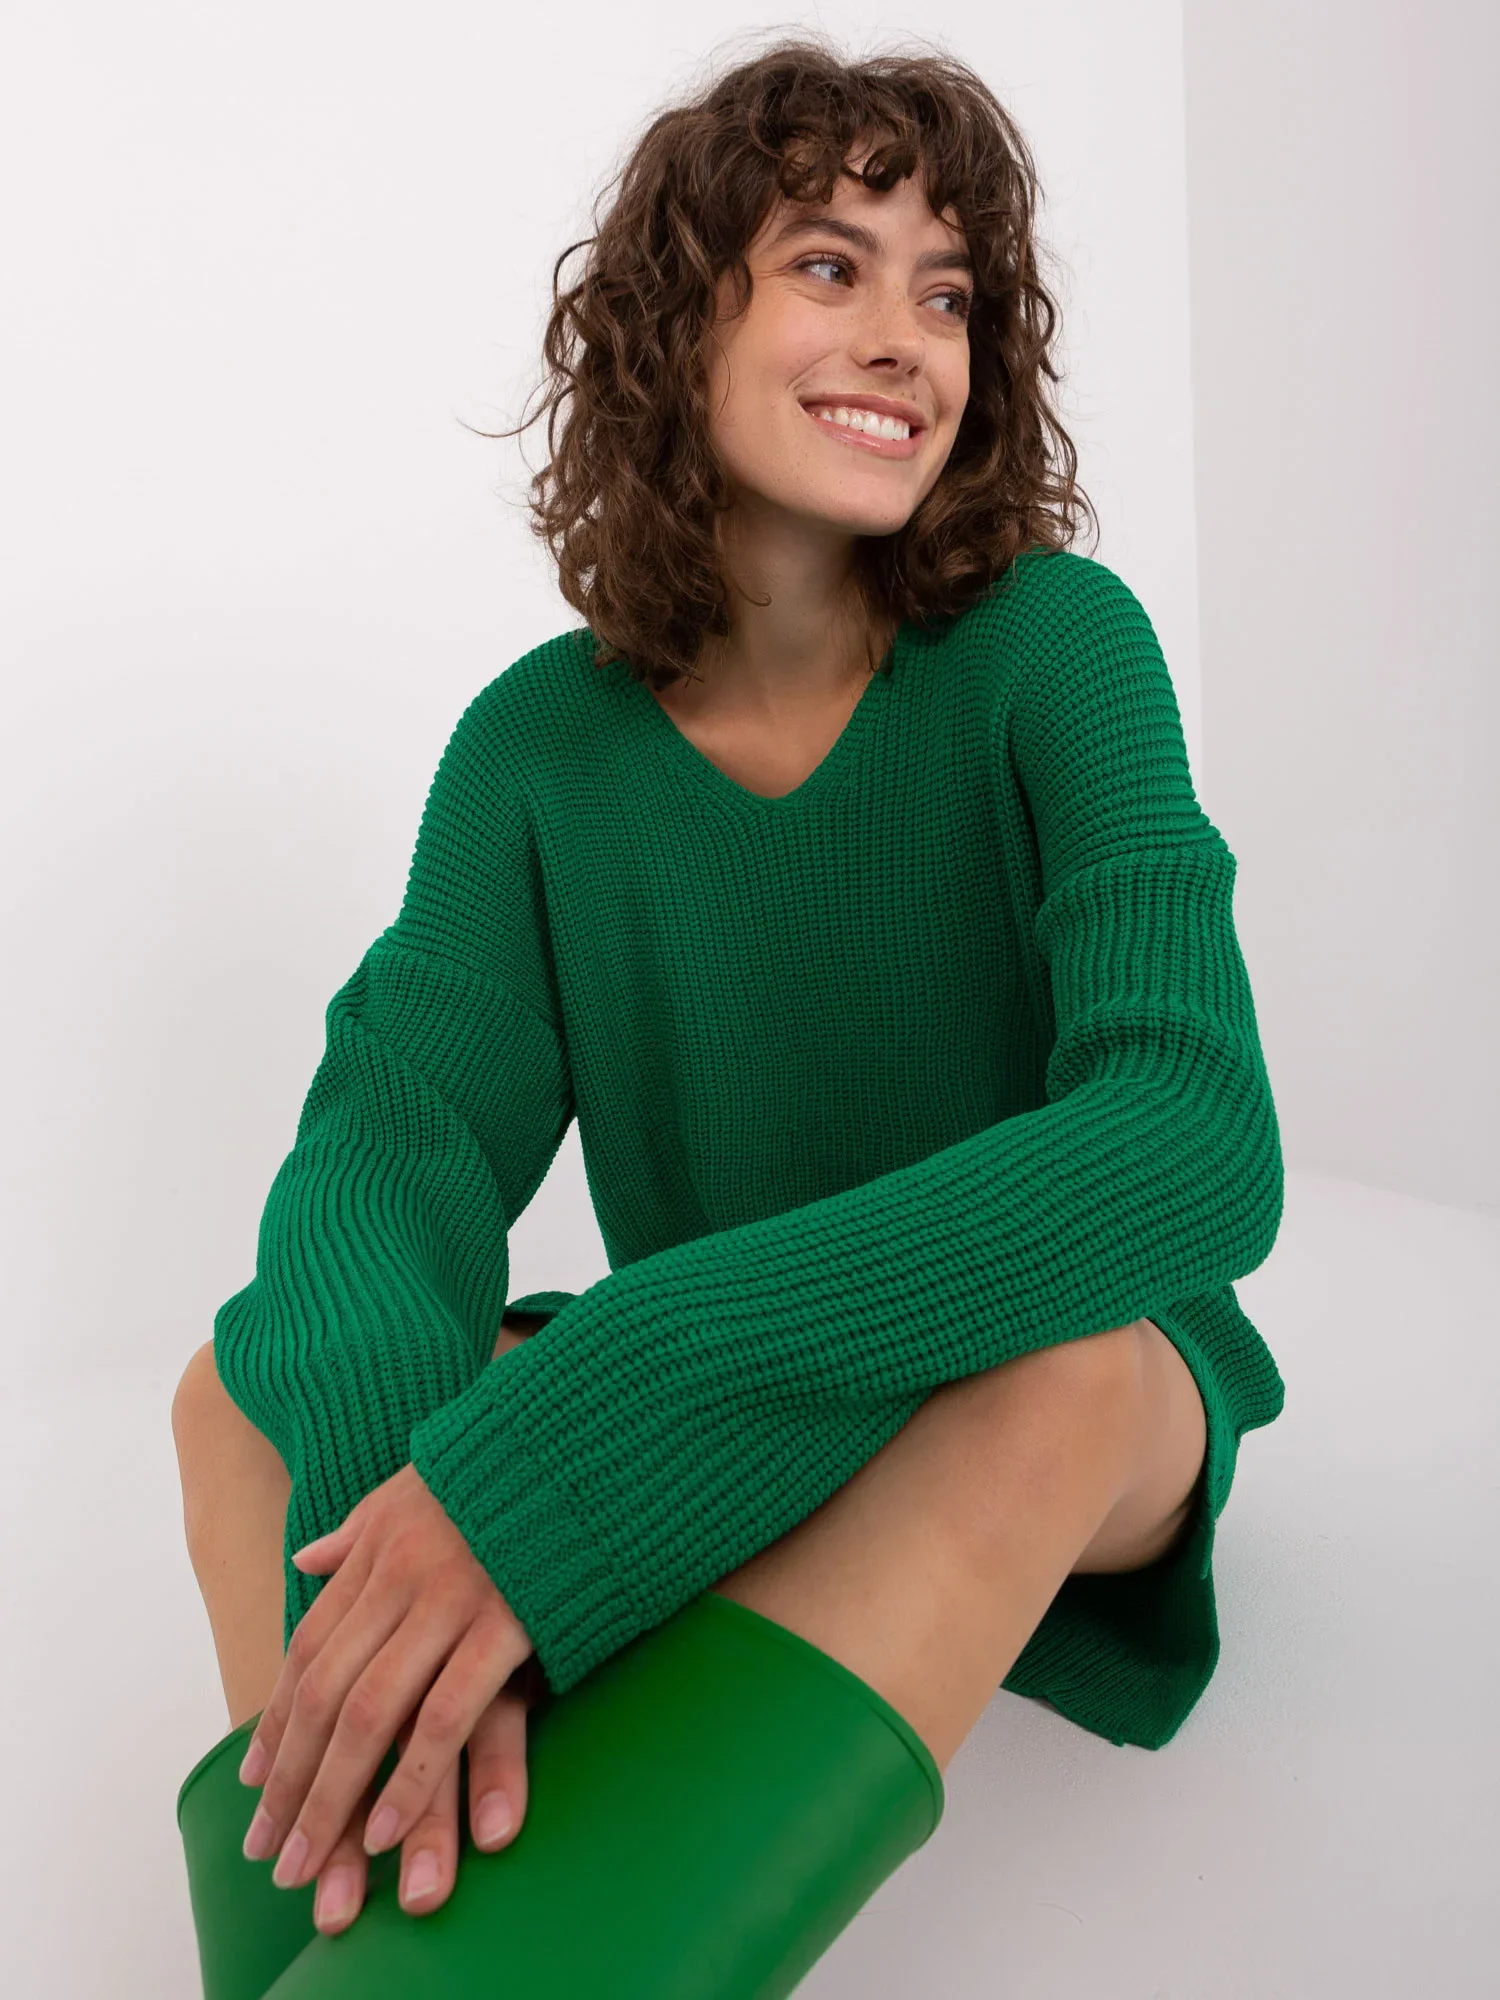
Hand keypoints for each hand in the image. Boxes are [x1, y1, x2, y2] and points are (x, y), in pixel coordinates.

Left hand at [235, 1452, 534, 1900]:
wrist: (576, 1436)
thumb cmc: (498, 1474)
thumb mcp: (411, 1490)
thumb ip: (357, 1530)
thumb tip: (307, 1555)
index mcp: (376, 1551)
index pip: (309, 1650)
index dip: (279, 1722)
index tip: (254, 1787)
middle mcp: (400, 1577)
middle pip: (326, 1693)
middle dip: (293, 1782)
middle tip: (270, 1855)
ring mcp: (450, 1599)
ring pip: (370, 1711)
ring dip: (334, 1797)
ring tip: (314, 1869)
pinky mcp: (506, 1621)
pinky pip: (446, 1712)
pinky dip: (410, 1775)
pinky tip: (387, 1831)